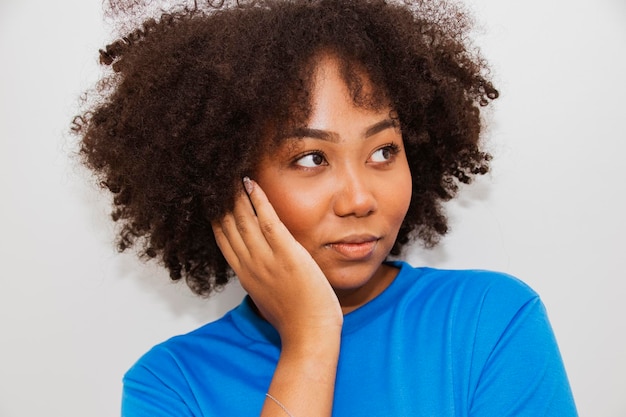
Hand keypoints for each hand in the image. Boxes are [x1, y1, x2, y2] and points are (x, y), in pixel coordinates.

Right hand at [212, 177, 342, 346]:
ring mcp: (267, 259)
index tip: (213, 201)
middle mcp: (250, 265)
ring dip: (237, 195)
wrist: (309, 334)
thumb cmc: (293, 321)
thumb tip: (257, 273)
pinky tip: (252, 185)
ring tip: (232, 176)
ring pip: (244, 220)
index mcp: (245, 276)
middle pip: (228, 226)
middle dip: (222, 201)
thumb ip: (260, 282)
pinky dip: (258, 201)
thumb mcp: (267, 299)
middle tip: (218, 181)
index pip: (224, 240)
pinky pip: (267, 221)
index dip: (216, 218)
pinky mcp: (286, 254)